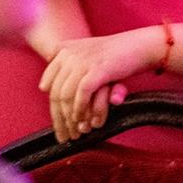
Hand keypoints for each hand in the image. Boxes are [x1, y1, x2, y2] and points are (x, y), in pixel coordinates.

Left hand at [39, 30, 158, 141]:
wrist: (139, 45)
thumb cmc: (115, 54)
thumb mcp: (86, 53)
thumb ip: (66, 65)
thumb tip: (43, 86)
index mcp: (64, 50)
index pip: (49, 84)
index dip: (52, 107)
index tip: (58, 125)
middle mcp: (70, 54)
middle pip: (56, 93)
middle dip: (59, 119)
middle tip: (65, 137)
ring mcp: (82, 61)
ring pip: (66, 96)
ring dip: (70, 119)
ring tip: (76, 134)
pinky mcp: (96, 70)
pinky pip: (81, 95)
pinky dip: (81, 111)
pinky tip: (84, 122)